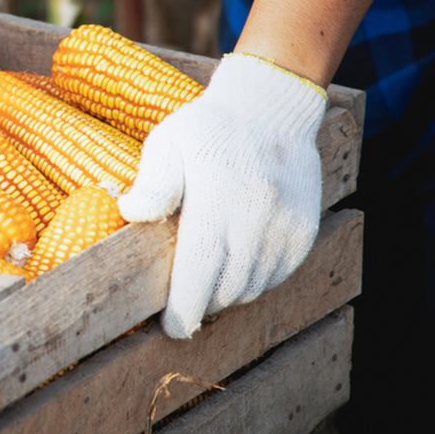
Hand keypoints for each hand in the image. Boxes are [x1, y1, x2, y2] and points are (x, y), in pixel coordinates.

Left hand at [118, 53, 327, 337]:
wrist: (270, 106)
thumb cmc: (207, 127)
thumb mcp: (167, 142)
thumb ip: (152, 183)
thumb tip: (130, 213)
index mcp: (218, 198)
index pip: (201, 269)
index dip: (185, 306)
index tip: (171, 328)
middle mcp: (257, 217)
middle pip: (226, 287)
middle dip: (201, 303)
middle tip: (180, 300)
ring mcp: (286, 227)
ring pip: (253, 287)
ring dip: (226, 293)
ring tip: (205, 278)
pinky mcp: (304, 230)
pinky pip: (276, 276)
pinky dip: (253, 281)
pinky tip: (234, 263)